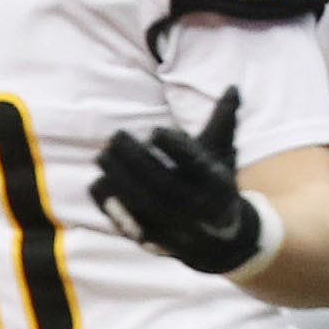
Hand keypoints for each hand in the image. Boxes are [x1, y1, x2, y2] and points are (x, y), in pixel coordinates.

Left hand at [91, 87, 263, 275]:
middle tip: (115, 137)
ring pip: (144, 205)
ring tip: (101, 156)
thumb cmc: (216, 185)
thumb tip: (232, 86)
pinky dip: (111, 206)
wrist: (223, 241)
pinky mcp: (156, 242)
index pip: (196, 165)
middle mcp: (198, 208)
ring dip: (119, 180)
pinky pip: (129, 225)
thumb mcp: (223, 155)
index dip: (176, 148)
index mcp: (218, 183)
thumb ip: (223, 121)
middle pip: (163, 184)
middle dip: (136, 160)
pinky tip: (97, 183)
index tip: (154, 131)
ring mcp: (176, 228)